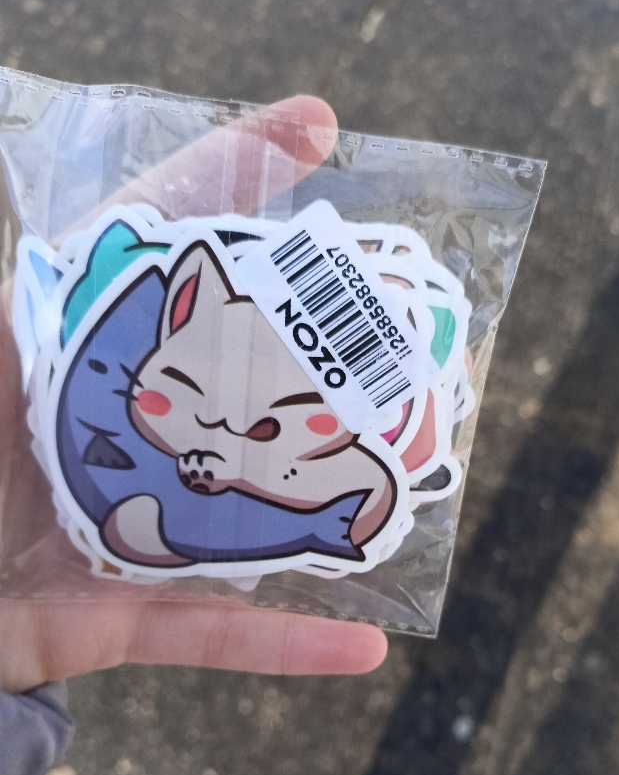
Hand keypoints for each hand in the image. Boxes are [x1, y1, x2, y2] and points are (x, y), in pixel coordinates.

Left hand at [0, 96, 386, 691]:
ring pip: (243, 510)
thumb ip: (4, 296)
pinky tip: (367, 644)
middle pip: (231, 378)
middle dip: (322, 358)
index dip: (231, 175)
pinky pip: (208, 634)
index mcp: (60, 348)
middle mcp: (103, 426)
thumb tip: (28, 178)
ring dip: (330, 499)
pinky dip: (284, 646)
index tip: (320, 129)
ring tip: (420, 473)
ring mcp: (115, 524)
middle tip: (412, 334)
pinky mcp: (111, 617)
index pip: (154, 242)